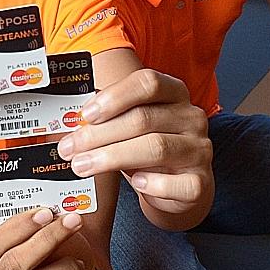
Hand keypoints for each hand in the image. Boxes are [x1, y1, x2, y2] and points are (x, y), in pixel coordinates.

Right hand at [0, 208, 109, 269]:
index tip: (46, 213)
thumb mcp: (44, 237)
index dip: (20, 226)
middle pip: (13, 264)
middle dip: (47, 239)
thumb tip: (49, 208)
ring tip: (77, 263)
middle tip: (71, 223)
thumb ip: (37, 224)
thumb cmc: (58, 260)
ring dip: (65, 268)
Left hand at [57, 69, 212, 223]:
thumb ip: (109, 118)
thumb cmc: (147, 148)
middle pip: (143, 118)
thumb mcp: (132, 125)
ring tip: (82, 166)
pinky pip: (177, 184)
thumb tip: (70, 120)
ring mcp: (199, 150)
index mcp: (174, 93)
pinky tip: (135, 183)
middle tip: (69, 148)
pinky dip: (153, 184)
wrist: (178, 186)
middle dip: (99, 134)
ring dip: (112, 157)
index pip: (148, 82)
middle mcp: (191, 118)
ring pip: (155, 148)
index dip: (115, 97)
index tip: (86, 115)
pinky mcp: (200, 183)